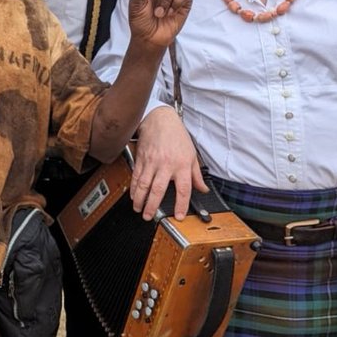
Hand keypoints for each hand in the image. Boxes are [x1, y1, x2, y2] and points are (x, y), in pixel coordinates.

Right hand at [130, 106, 206, 220]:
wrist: (160, 120)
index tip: (179, 216)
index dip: (181, 205)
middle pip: (158, 190)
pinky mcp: (141, 159)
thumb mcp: (192, 155)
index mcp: (182, 165)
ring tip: (139, 209)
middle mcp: (166, 165)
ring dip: (140, 199)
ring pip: (144, 184)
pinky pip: (136, 176)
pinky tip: (133, 196)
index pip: (183, 189)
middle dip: (152, 206)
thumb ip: (196, 175)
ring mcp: (152, 162)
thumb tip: (203, 189)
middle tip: (149, 216)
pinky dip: (134, 188)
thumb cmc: (177, 136)